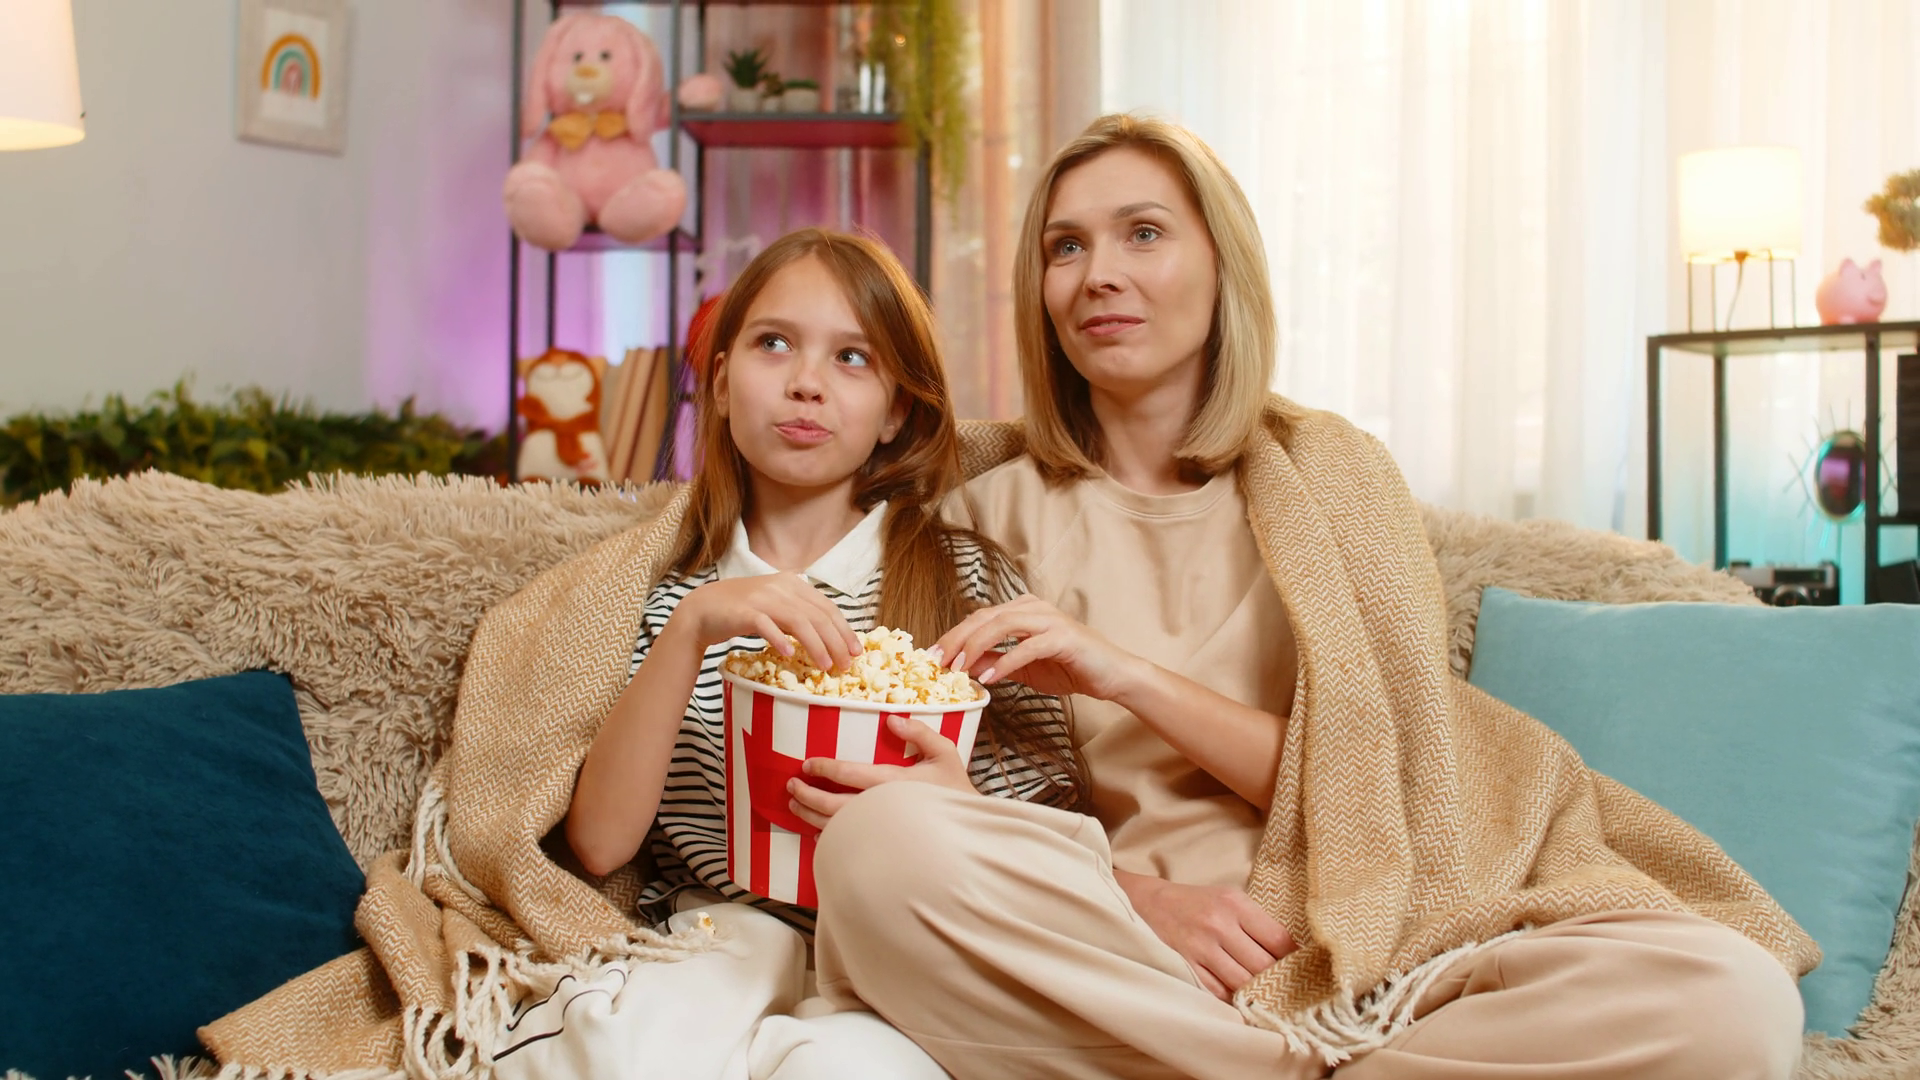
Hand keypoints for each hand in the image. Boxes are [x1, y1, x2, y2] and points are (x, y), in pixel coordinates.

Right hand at [673, 572, 860, 671]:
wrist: (702, 610)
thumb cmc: (743, 612)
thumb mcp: (777, 607)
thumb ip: (800, 615)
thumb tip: (832, 639)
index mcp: (792, 583)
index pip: (827, 607)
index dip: (844, 629)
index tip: (856, 651)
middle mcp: (780, 587)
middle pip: (818, 615)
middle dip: (836, 641)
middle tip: (846, 665)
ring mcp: (762, 598)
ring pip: (798, 621)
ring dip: (816, 645)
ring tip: (826, 665)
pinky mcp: (744, 612)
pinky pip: (766, 626)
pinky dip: (780, 639)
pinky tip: (789, 655)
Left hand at [786, 713, 975, 829]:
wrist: (969, 836)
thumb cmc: (956, 793)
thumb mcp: (945, 753)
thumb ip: (919, 733)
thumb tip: (890, 719)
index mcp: (893, 784)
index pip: (849, 774)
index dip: (824, 768)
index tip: (808, 765)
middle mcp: (880, 810)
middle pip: (832, 806)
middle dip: (807, 795)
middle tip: (791, 786)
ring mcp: (878, 834)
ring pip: (833, 828)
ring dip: (809, 816)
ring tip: (795, 805)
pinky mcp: (879, 851)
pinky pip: (846, 847)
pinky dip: (828, 840)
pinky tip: (819, 834)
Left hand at [931, 594, 1140, 703]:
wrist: (1110, 675)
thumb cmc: (1070, 668)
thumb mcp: (1024, 666)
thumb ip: (997, 660)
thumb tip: (965, 665)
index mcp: (1023, 610)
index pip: (979, 617)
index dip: (953, 635)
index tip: (932, 657)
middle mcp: (1034, 608)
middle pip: (985, 616)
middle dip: (957, 639)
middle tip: (938, 662)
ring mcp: (1050, 620)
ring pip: (1003, 624)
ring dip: (977, 646)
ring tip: (960, 669)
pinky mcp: (1064, 638)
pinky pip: (1028, 647)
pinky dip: (1006, 662)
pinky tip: (990, 678)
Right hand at [1114, 870, 1296, 1000]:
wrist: (1148, 903)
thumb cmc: (1196, 903)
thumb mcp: (1229, 900)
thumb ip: (1257, 923)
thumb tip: (1292, 956)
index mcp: (1235, 904)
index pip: (1280, 939)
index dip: (1295, 960)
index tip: (1301, 970)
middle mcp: (1219, 924)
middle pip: (1264, 966)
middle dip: (1279, 980)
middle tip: (1287, 990)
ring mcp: (1200, 947)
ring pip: (1243, 983)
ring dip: (1256, 993)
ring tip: (1265, 997)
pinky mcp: (1185, 966)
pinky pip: (1218, 993)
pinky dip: (1231, 999)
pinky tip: (1238, 998)